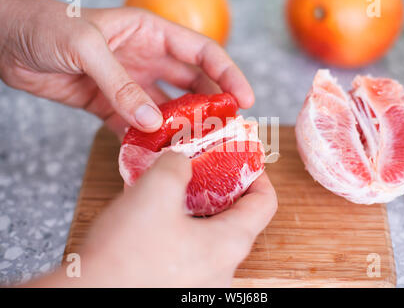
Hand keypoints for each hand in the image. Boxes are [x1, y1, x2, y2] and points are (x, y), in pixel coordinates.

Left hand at [0, 0, 253, 135]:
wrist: (6, 42)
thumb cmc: (45, 26)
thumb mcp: (86, 47)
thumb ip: (121, 84)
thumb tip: (152, 121)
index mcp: (150, 32)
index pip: (201, 52)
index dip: (228, 73)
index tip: (245, 98)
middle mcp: (147, 58)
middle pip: (192, 83)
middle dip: (212, 105)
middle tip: (226, 130)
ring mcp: (130, 83)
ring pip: (167, 108)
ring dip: (181, 127)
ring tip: (195, 148)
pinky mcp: (110, 105)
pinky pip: (137, 125)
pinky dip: (148, 139)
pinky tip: (157, 153)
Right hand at [26, 152, 276, 286]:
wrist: (89, 296)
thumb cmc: (126, 255)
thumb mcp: (155, 192)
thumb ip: (176, 165)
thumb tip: (181, 162)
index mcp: (229, 244)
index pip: (265, 203)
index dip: (258, 174)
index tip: (244, 159)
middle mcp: (222, 267)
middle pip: (236, 218)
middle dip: (219, 187)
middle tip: (200, 167)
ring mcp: (201, 281)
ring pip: (208, 233)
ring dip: (193, 206)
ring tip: (170, 187)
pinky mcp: (177, 286)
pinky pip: (187, 249)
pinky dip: (177, 226)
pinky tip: (151, 214)